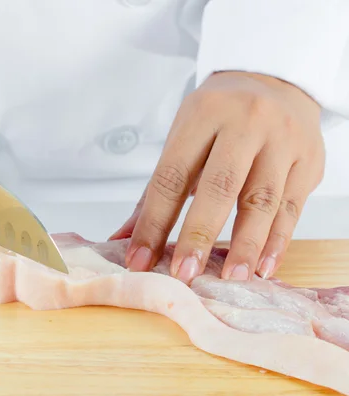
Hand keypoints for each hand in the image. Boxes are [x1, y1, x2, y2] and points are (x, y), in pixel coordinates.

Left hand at [111, 71, 323, 282]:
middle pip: (219, 186)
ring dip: (244, 245)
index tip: (139, 259)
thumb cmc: (219, 116)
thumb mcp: (183, 137)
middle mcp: (246, 123)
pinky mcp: (309, 161)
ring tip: (230, 278)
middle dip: (199, 235)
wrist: (275, 80)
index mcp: (203, 115)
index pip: (172, 176)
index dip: (153, 222)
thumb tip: (124, 238)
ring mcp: (283, 141)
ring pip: (262, 200)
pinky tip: (262, 266)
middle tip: (184, 274)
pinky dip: (277, 241)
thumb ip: (155, 191)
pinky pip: (292, 208)